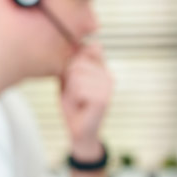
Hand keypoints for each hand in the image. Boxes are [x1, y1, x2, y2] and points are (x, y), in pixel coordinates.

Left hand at [60, 43, 112, 158]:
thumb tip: (78, 44)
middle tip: (74, 94)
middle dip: (68, 79)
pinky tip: (80, 106)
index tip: (73, 79)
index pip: (91, 48)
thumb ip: (72, 64)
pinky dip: (73, 99)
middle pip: (78, 62)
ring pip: (76, 75)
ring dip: (70, 90)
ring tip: (77, 100)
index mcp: (102, 69)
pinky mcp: (104, 98)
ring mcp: (108, 86)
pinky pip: (79, 88)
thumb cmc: (73, 106)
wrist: (79, 132)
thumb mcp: (68, 81)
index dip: (75, 62)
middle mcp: (108, 75)